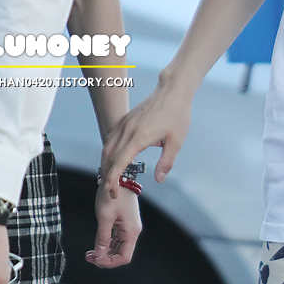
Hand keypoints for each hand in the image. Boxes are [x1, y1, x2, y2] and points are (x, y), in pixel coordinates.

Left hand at [87, 185, 141, 267]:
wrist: (118, 178)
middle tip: (89, 257)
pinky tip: (97, 245)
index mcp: (131, 232)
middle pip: (121, 254)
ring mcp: (129, 228)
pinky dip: (107, 244)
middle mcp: (132, 232)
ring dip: (105, 252)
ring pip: (118, 248)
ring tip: (90, 253)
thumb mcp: (104, 217)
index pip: (124, 257)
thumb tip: (99, 253)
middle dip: (105, 258)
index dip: (109, 262)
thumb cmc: (112, 195)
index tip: (95, 260)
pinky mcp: (124, 224)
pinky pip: (117, 240)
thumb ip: (102, 238)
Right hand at [100, 78, 191, 197]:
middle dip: (107, 176)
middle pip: (109, 156)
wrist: (172, 91)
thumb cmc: (177, 116)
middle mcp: (127, 130)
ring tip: (110, 179)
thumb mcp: (176, 142)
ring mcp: (124, 124)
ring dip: (106, 164)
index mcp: (139, 137)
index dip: (113, 178)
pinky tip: (112, 160)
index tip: (111, 191)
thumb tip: (158, 179)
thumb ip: (166, 162)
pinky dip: (108, 152)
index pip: (120, 161)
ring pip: (107, 147)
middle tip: (112, 191)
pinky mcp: (125, 120)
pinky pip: (111, 138)